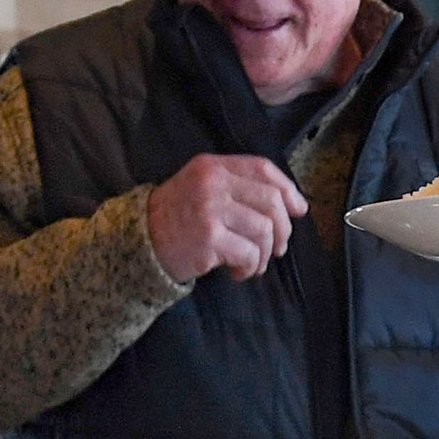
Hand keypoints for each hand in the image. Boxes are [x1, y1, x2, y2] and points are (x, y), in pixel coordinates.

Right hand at [146, 152, 305, 284]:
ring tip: (254, 264)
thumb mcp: (202, 188)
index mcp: (212, 166)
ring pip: (264, 230)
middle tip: (278, 248)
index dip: (288, 189)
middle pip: (270, 200)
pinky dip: (250, 267)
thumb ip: (240, 188)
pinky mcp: (209, 238)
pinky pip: (249, 253)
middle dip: (283, 228)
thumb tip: (295, 205)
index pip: (262, 168)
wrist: (139, 242)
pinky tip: (238, 272)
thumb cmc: (178, 218)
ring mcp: (210, 209)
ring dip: (265, 253)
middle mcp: (212, 182)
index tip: (298, 209)